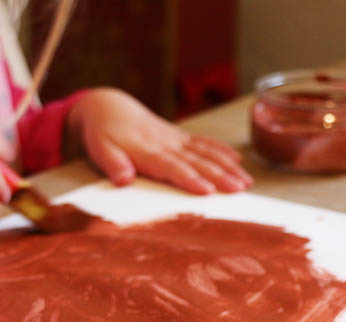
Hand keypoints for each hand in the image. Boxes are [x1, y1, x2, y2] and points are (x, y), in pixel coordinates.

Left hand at [67, 88, 252, 193]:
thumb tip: (123, 180)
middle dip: (219, 176)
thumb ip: (112, 164)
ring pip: (206, 153)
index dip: (190, 179)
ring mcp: (175, 139)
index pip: (172, 167)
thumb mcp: (99, 149)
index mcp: (147, 151)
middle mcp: (166, 145)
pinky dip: (221, 151)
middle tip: (239, 190)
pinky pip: (204, 143)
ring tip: (246, 182)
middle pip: (196, 162)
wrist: (108, 107)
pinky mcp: (179, 137)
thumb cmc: (102, 134)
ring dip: (227, 167)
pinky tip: (238, 161)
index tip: (207, 191)